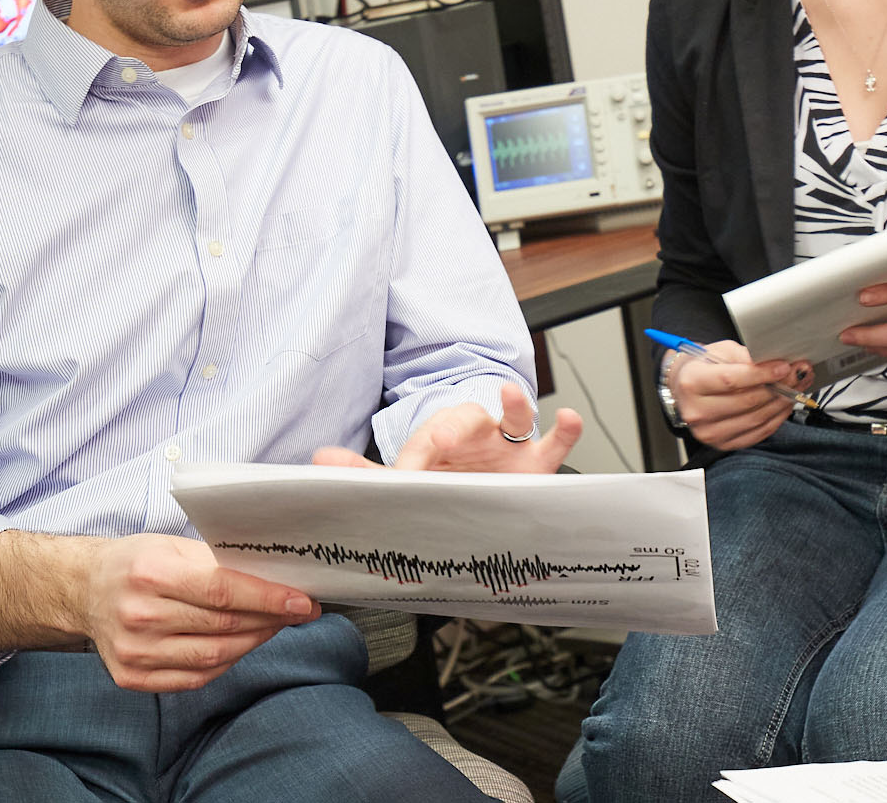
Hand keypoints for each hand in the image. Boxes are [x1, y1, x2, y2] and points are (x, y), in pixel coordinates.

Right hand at [77, 533, 317, 692]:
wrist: (85, 591)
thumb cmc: (135, 562)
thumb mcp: (172, 546)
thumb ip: (218, 562)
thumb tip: (274, 578)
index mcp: (149, 573)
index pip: (222, 591)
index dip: (268, 599)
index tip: (303, 602)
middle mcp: (139, 615)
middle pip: (223, 626)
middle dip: (269, 620)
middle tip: (297, 612)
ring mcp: (134, 651)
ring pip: (214, 656)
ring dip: (253, 642)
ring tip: (273, 627)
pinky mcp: (132, 677)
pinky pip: (195, 678)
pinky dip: (226, 662)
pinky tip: (241, 645)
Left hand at [312, 381, 583, 472]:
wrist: (488, 493)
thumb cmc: (450, 481)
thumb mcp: (412, 476)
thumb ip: (368, 472)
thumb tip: (318, 460)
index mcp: (441, 438)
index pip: (424, 442)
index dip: (413, 460)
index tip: (402, 481)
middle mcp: (476, 435)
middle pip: (465, 421)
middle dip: (452, 431)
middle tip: (438, 444)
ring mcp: (509, 446)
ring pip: (513, 417)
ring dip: (512, 404)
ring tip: (509, 393)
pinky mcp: (539, 464)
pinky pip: (555, 442)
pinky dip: (565, 430)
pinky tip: (568, 419)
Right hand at [668, 339, 811, 450]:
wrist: (684, 388)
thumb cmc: (702, 367)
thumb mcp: (720, 351)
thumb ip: (746, 356)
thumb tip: (776, 364)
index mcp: (692, 383)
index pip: (732, 380)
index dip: (762, 374)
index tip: (784, 367)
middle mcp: (697, 411)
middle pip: (747, 401)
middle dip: (779, 386)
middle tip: (798, 374)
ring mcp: (709, 432)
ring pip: (756, 419)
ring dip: (782, 403)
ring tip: (796, 388)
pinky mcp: (723, 444)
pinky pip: (758, 433)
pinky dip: (776, 418)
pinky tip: (784, 404)